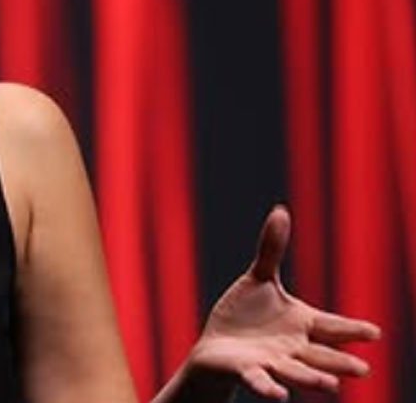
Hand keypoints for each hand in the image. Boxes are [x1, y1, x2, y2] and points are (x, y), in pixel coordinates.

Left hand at [188, 205, 380, 399]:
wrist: (218, 347)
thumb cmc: (246, 316)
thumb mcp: (259, 278)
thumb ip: (272, 249)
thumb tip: (280, 209)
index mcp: (302, 323)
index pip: (332, 326)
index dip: (352, 330)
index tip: (375, 333)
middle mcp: (293, 347)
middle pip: (320, 355)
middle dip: (340, 362)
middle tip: (363, 370)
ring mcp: (272, 361)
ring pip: (296, 371)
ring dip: (313, 379)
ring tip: (332, 386)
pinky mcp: (248, 370)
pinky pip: (260, 380)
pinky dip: (269, 387)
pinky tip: (279, 395)